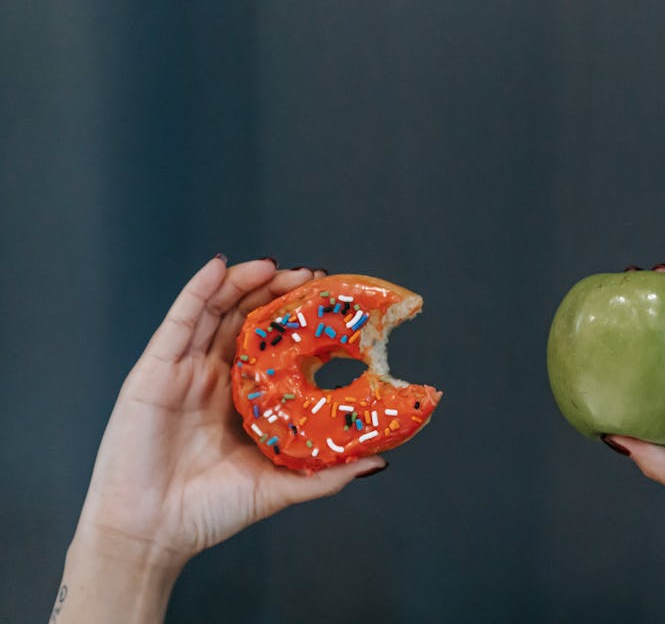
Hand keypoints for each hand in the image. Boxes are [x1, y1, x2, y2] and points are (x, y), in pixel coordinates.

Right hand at [75, 256, 385, 566]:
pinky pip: (179, 321)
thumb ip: (326, 474)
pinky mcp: (156, 370)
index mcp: (241, 397)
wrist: (151, 533)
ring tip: (274, 265)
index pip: (271, 344)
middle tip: (310, 276)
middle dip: (276, 292)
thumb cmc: (208, 512)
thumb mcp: (278, 487)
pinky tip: (219, 267)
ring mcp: (184, 370)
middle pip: (246, 318)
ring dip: (243, 281)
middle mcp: (213, 376)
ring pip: (215, 310)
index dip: (297, 320)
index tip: (329, 301)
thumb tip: (379, 462)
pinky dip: (199, 289)